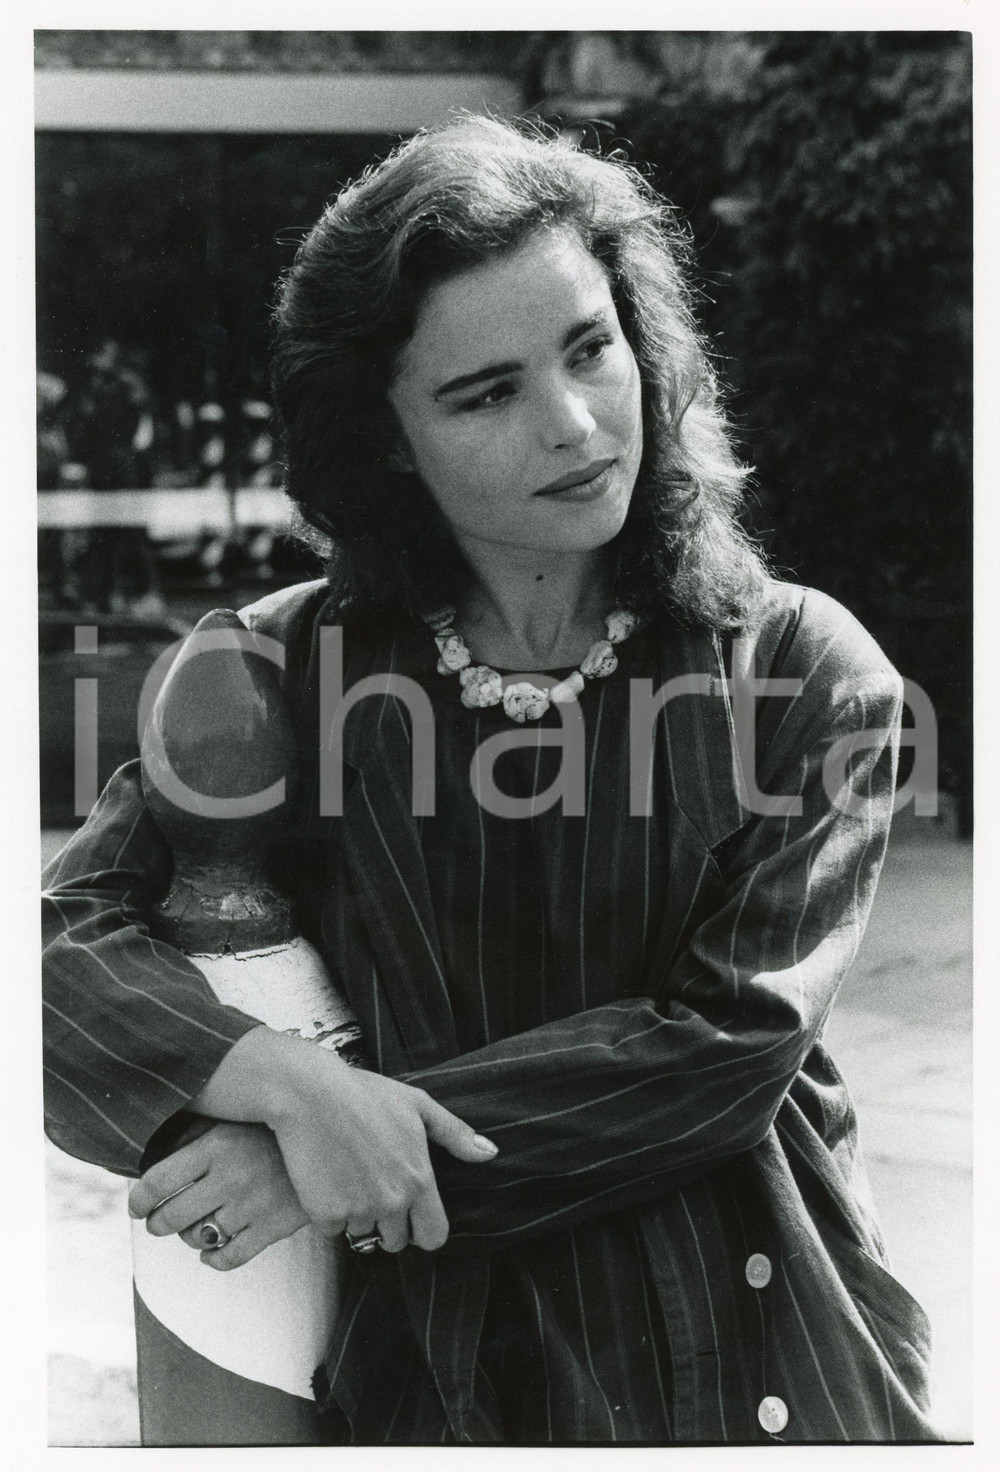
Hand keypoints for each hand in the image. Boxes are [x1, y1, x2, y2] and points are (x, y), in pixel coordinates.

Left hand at [127, 1120, 309, 1270]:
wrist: (329, 1138)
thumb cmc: (269, 1128)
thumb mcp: (230, 1120)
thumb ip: (191, 1134)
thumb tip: (152, 1157)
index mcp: (215, 1145)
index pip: (157, 1182)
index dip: (138, 1200)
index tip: (136, 1206)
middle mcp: (230, 1176)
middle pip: (171, 1217)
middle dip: (157, 1223)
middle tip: (158, 1221)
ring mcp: (253, 1204)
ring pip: (198, 1238)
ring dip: (188, 1237)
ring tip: (191, 1228)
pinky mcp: (274, 1226)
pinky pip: (229, 1257)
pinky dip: (213, 1259)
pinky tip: (210, 1250)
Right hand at [263, 1041, 498, 1252]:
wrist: (310, 1093)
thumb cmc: (364, 1094)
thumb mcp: (417, 1105)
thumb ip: (455, 1134)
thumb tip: (489, 1153)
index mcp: (419, 1180)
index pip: (434, 1236)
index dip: (422, 1229)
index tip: (410, 1215)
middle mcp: (392, 1202)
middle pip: (396, 1242)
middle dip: (387, 1223)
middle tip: (372, 1188)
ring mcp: (358, 1211)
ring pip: (361, 1234)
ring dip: (356, 1215)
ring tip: (347, 1175)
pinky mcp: (325, 1214)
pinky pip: (331, 1230)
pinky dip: (327, 1213)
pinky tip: (325, 1180)